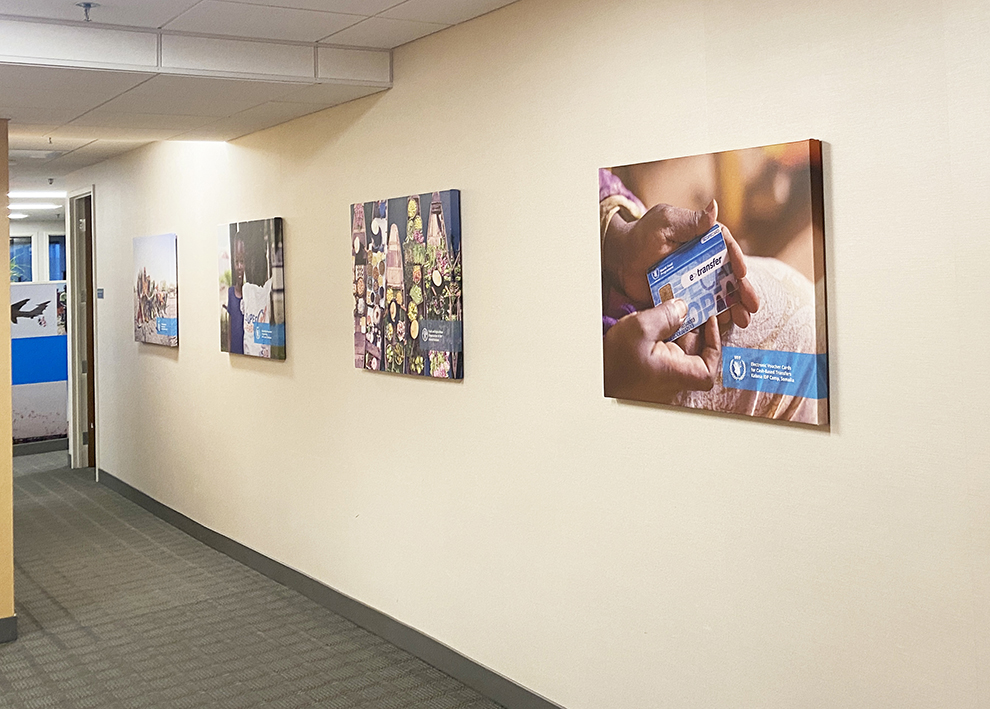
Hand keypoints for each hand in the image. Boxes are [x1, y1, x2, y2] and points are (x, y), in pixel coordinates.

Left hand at [603, 200, 759, 327]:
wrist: (620, 259)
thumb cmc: (641, 236)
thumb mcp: (665, 223)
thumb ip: (690, 221)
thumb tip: (714, 208)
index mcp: (703, 239)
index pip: (726, 248)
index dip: (737, 260)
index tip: (742, 274)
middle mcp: (704, 260)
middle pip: (729, 275)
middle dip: (743, 291)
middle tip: (752, 306)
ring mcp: (695, 280)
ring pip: (719, 294)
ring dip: (733, 307)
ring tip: (743, 320)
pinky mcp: (684, 297)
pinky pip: (701, 308)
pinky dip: (712, 317)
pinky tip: (722, 326)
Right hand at [604, 300, 720, 402]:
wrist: (589, 377)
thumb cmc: (614, 364)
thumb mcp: (640, 329)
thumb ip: (666, 315)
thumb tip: (681, 307)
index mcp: (677, 372)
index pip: (709, 363)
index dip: (714, 342)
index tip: (709, 321)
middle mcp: (672, 377)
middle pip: (694, 351)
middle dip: (692, 327)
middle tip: (689, 304)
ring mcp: (660, 375)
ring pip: (677, 350)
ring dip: (675, 329)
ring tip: (669, 308)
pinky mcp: (648, 371)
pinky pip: (662, 351)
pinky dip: (662, 336)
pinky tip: (654, 321)